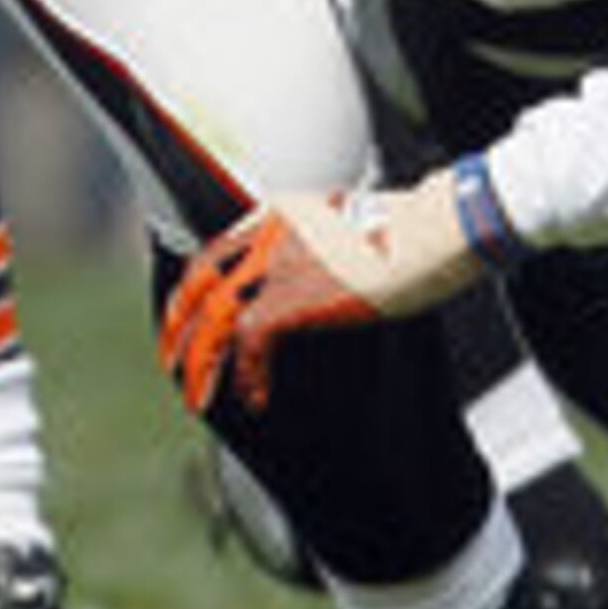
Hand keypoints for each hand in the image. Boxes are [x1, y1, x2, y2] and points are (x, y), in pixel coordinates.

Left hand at [160, 176, 478, 412]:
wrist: (433, 229)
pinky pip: (249, 343)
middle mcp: (270, 232)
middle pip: (201, 281)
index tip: (189, 312)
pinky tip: (256, 396)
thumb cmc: (415, 228)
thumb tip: (328, 271)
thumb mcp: (354, 223)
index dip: (196, 287)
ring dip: (201, 361)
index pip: (218, 249)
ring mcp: (277, 264)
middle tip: (174, 360)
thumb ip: (325, 242)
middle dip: (179, 326)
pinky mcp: (292, 297)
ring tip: (200, 395)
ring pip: (214, 317)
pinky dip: (246, 375)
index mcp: (282, 212)